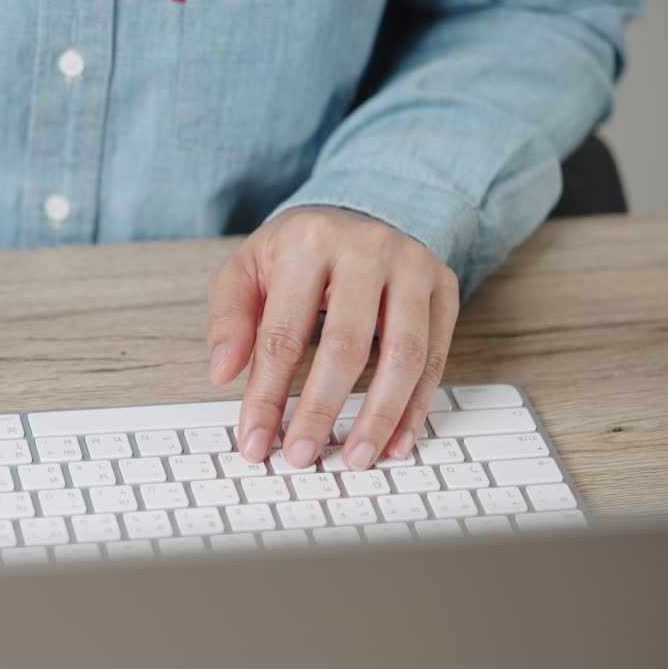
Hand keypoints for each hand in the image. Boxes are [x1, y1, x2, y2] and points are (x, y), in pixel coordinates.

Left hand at [207, 206, 458, 469]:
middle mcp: (367, 250)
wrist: (359, 210)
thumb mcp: (248, 268)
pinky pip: (435, 357)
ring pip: (404, 355)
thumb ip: (229, 318)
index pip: (284, 334)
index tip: (255, 440)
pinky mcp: (444, 288)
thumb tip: (222, 373)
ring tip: (357, 458)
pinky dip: (417, 406)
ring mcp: (413, 268)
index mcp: (308, 242)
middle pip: (346, 346)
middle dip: (322, 410)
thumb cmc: (298, 250)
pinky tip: (396, 441)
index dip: (268, 395)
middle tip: (303, 455)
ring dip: (380, 416)